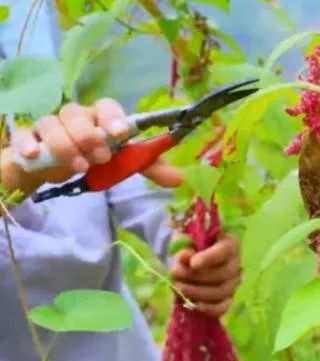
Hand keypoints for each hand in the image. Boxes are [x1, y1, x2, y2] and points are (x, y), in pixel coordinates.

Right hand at [10, 99, 182, 187]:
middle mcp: (74, 117)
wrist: (52, 168)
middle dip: (89, 135)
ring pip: (51, 124)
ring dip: (65, 144)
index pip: (106, 106)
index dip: (113, 117)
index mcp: (99, 118)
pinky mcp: (27, 139)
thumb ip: (146, 167)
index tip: (120, 134)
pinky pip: (23, 136)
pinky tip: (34, 156)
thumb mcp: (121, 163)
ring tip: (78, 166)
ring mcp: (48, 126)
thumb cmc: (92, 158)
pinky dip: (28, 144)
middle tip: (100, 158)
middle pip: (77, 113)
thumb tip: (179, 179)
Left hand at [170, 235, 241, 317]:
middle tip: (175, 273)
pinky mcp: (228, 298)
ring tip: (178, 287)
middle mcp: (236, 263)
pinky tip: (195, 305)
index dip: (209, 258)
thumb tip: (184, 257)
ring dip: (197, 291)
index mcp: (230, 243)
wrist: (192, 259)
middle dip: (196, 276)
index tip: (193, 264)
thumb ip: (185, 245)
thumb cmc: (192, 245)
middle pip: (222, 274)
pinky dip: (210, 308)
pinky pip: (224, 306)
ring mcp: (233, 282)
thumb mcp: (186, 239)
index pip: (224, 251)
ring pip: (221, 291)